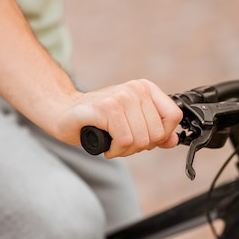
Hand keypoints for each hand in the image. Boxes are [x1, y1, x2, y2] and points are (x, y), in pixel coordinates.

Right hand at [48, 79, 182, 157]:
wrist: (64, 112)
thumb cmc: (97, 119)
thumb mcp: (131, 123)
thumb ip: (155, 131)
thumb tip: (174, 141)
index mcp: (145, 88)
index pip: (173, 116)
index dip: (162, 135)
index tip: (144, 138)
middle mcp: (135, 89)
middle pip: (157, 133)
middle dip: (140, 146)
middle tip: (122, 142)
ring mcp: (121, 97)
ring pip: (141, 139)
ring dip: (126, 150)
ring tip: (113, 143)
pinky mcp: (107, 108)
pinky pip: (124, 140)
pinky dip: (115, 150)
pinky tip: (107, 145)